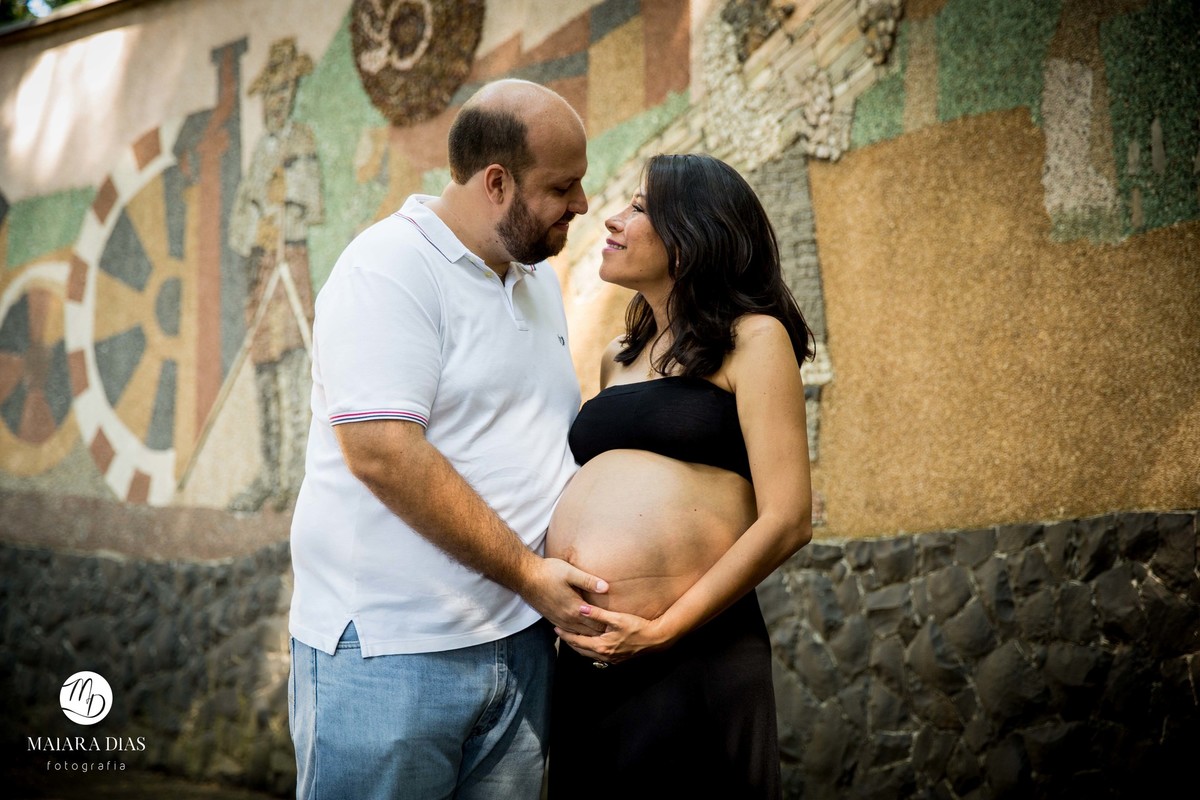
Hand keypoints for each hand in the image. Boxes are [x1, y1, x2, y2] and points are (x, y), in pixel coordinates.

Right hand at [522, 557, 608, 634]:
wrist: (524, 576)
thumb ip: (588, 581)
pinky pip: (568, 632)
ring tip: (603, 638)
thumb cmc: (548, 572)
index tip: (621, 628)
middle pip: (589, 632)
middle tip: (616, 635)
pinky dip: (578, 635)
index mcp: (574, 608)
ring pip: (578, 635)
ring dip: (590, 636)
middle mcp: (567, 618)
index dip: (608, 626)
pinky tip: (583, 634)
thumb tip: (606, 587)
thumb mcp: (570, 572)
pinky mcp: (552, 618)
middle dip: (602, 634)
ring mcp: (558, 620)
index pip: (596, 624)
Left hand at [553, 605, 670, 664]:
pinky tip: (590, 643)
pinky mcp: (618, 659)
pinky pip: (598, 655)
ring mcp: (611, 659)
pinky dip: (590, 649)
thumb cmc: (637, 627)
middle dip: (569, 641)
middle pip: (580, 650)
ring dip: (579, 646)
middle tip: (560, 633)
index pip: (577, 641)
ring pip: (589, 654)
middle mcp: (604, 656)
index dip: (565, 635)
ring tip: (572, 637)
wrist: (656, 639)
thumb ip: (597, 614)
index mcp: (601, 646)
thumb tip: (580, 609)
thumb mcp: (617, 618)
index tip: (556, 628)